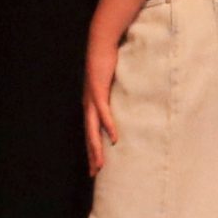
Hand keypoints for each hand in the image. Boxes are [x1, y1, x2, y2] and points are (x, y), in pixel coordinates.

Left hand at [82, 31, 120, 176]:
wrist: (100, 44)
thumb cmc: (108, 63)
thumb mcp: (113, 85)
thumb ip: (117, 96)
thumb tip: (129, 106)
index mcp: (91, 106)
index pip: (90, 133)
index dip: (92, 150)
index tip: (95, 166)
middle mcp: (88, 106)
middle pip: (89, 136)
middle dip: (91, 155)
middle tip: (94, 173)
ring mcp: (91, 99)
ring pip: (92, 129)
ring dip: (96, 146)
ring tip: (100, 163)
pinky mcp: (98, 90)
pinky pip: (103, 112)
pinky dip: (108, 125)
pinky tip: (113, 137)